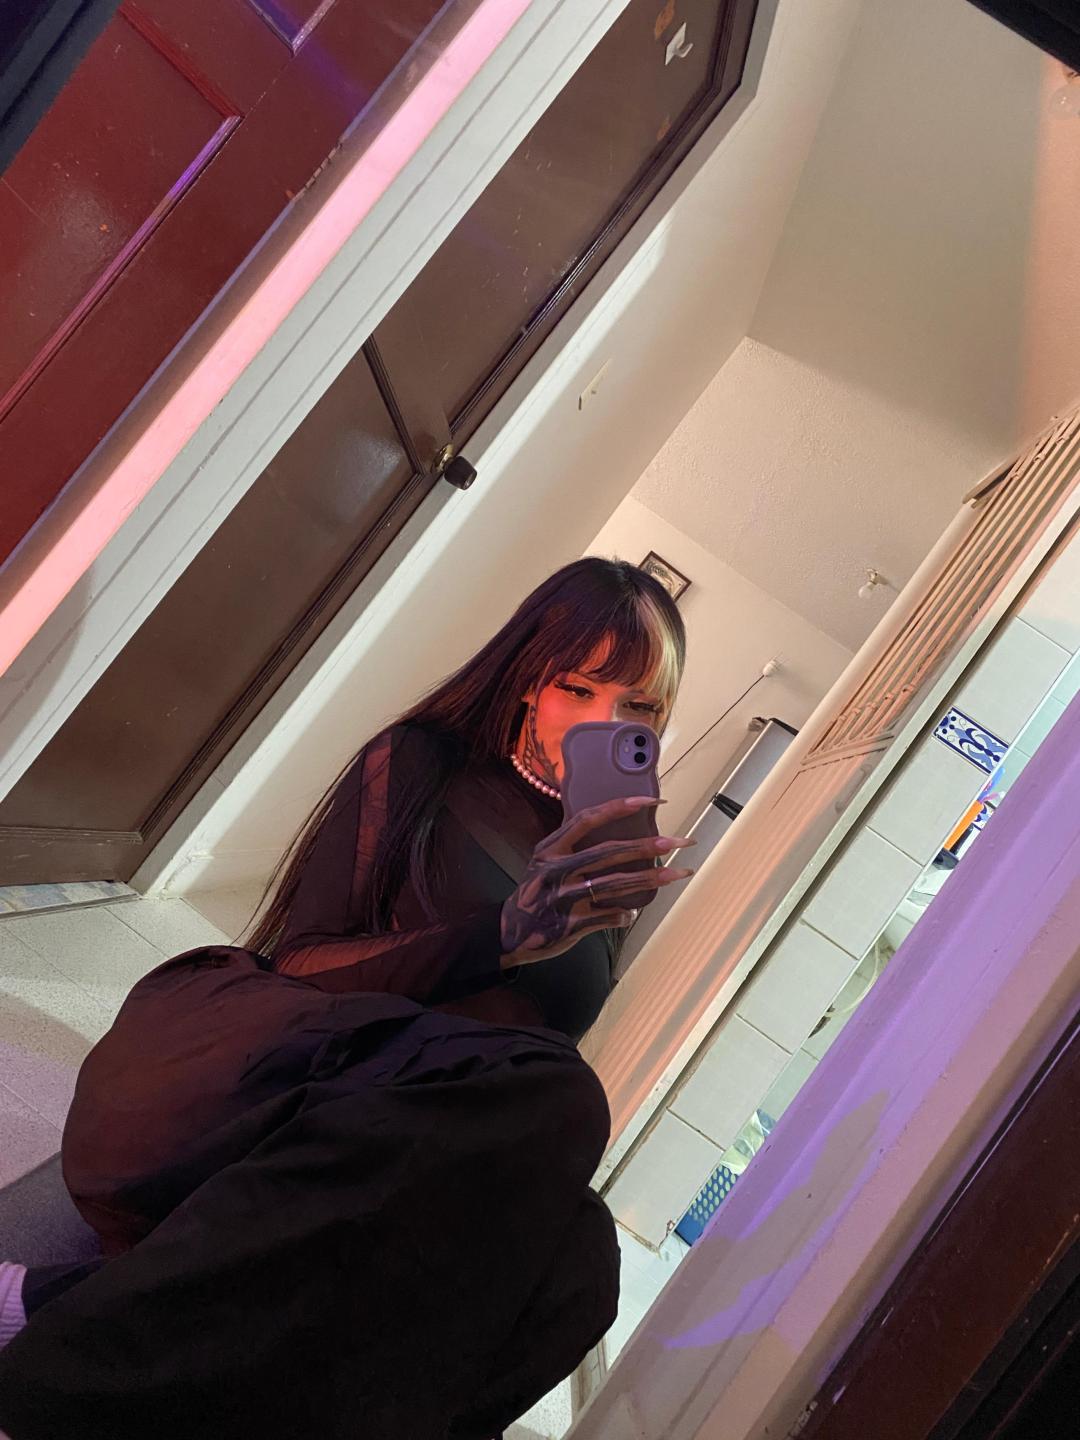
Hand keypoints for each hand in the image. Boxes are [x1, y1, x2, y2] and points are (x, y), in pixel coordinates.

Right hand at [499, 796, 695, 967]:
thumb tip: (616, 833)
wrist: (509, 934)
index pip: (588, 819)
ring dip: (650, 878)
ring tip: (678, 873)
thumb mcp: (544, 862)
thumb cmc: (534, 894)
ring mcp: (562, 897)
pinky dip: (623, 914)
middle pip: (609, 852)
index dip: (620, 807)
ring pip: (615, 884)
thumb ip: (572, 847)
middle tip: (679, 841)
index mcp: (550, 849)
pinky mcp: (569, 924)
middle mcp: (555, 869)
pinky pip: (607, 916)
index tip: (650, 801)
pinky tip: (633, 912)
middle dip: (648, 845)